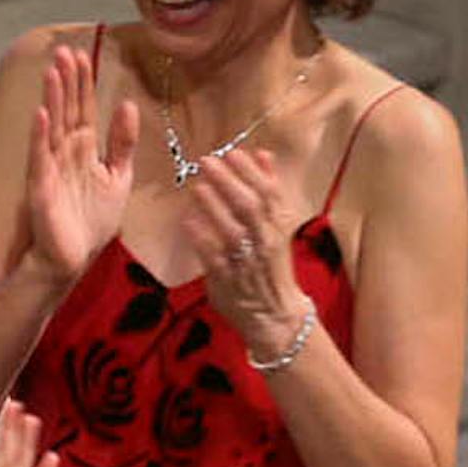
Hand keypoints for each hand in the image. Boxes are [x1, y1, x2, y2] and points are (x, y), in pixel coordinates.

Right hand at [24, 44, 138, 284]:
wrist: (74, 259)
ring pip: (52, 126)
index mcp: (86, 150)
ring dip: (52, 99)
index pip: (84, 108)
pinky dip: (40, 137)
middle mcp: (67, 154)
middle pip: (67, 110)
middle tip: (63, 50)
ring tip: (52, 72)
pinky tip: (40, 115)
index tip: (83, 54)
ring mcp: (52, 169)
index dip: (83, 82)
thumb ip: (123, 142)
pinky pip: (40, 158)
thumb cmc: (92, 222)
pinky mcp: (42, 188)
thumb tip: (127, 105)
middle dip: (66, 81)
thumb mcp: (118, 176)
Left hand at [183, 149, 310, 361]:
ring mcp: (247, 260)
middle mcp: (266, 240)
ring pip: (232, 228)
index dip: (250, 171)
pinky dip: (201, 237)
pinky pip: (213, 255)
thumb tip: (263, 155)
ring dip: (213, 205)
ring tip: (197, 187)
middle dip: (228, 181)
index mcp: (280, 224)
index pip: (268, 191)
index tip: (232, 153)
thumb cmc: (271, 265)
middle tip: (207, 162)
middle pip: (249, 205)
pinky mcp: (228, 279)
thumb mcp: (277, 225)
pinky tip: (188, 221)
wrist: (274, 313)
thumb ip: (269, 190)